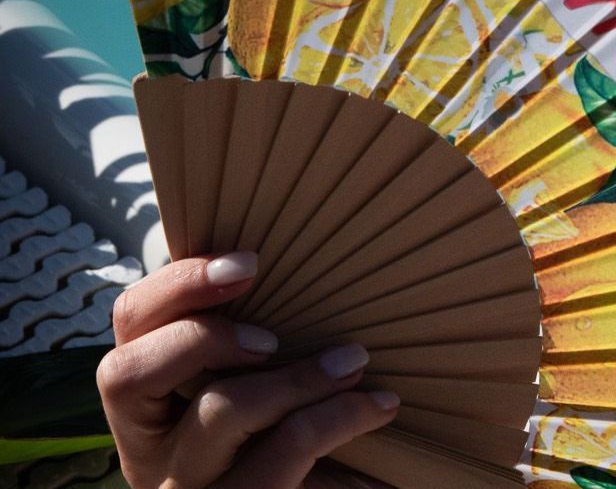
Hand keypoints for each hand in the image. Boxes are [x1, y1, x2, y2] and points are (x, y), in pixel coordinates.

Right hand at [98, 252, 399, 487]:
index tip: (249, 262)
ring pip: (219, 410)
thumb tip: (280, 261)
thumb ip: (256, 339)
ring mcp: (182, 485)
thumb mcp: (262, 383)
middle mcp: (145, 449)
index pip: (130, 325)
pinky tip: (378, 406)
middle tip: (274, 333)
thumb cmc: (291, 438)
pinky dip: (338, 418)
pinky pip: (283, 450)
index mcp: (146, 402)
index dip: (178, 284)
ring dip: (297, 378)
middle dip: (203, 334)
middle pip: (125, 373)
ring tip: (353, 362)